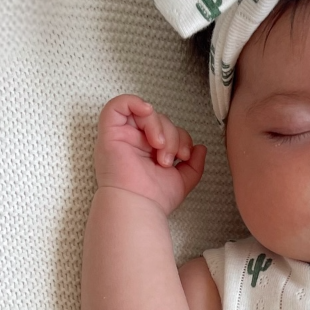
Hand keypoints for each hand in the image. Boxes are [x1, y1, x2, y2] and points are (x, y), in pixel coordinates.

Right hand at [93, 94, 206, 214]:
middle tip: (169, 158)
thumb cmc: (154, 199)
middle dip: (172, 135)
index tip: (185, 156)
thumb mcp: (182, 180)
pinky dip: (134, 102)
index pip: (168, 130)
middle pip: (159, 119)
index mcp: (148, 152)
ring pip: (144, 113)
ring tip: (159, 148)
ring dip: (159, 126)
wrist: (138, 207)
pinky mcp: (109, 133)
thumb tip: (200, 148)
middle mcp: (134, 142)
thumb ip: (193, 165)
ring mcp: (121, 136)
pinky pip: (118, 105)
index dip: (181, 137)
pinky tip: (147, 112)